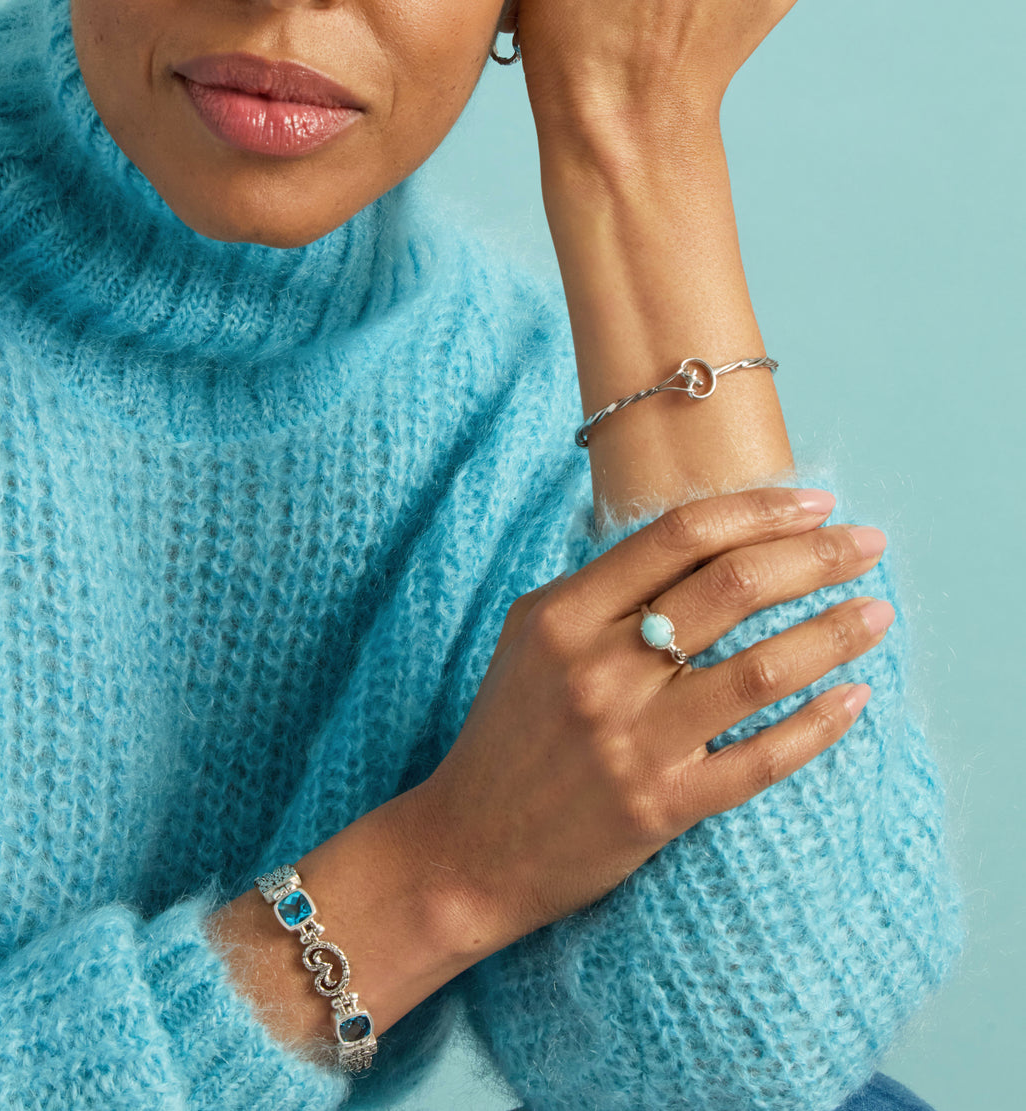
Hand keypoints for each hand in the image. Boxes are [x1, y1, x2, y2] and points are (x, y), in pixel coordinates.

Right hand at [414, 488, 891, 951]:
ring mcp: (634, 740)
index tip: (815, 501)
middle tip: (867, 544)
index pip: (678, 535)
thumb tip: (697, 537)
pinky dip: (817, 726)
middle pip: (731, 587)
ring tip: (878, 612)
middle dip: (815, 555)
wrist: (469, 847)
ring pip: (761, 669)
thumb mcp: (531, 635)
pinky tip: (853, 698)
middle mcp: (600, 669)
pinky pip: (760, 760)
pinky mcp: (662, 806)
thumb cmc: (508, 732)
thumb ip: (601, 585)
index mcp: (564, 615)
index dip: (758, 509)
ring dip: (832, 633)